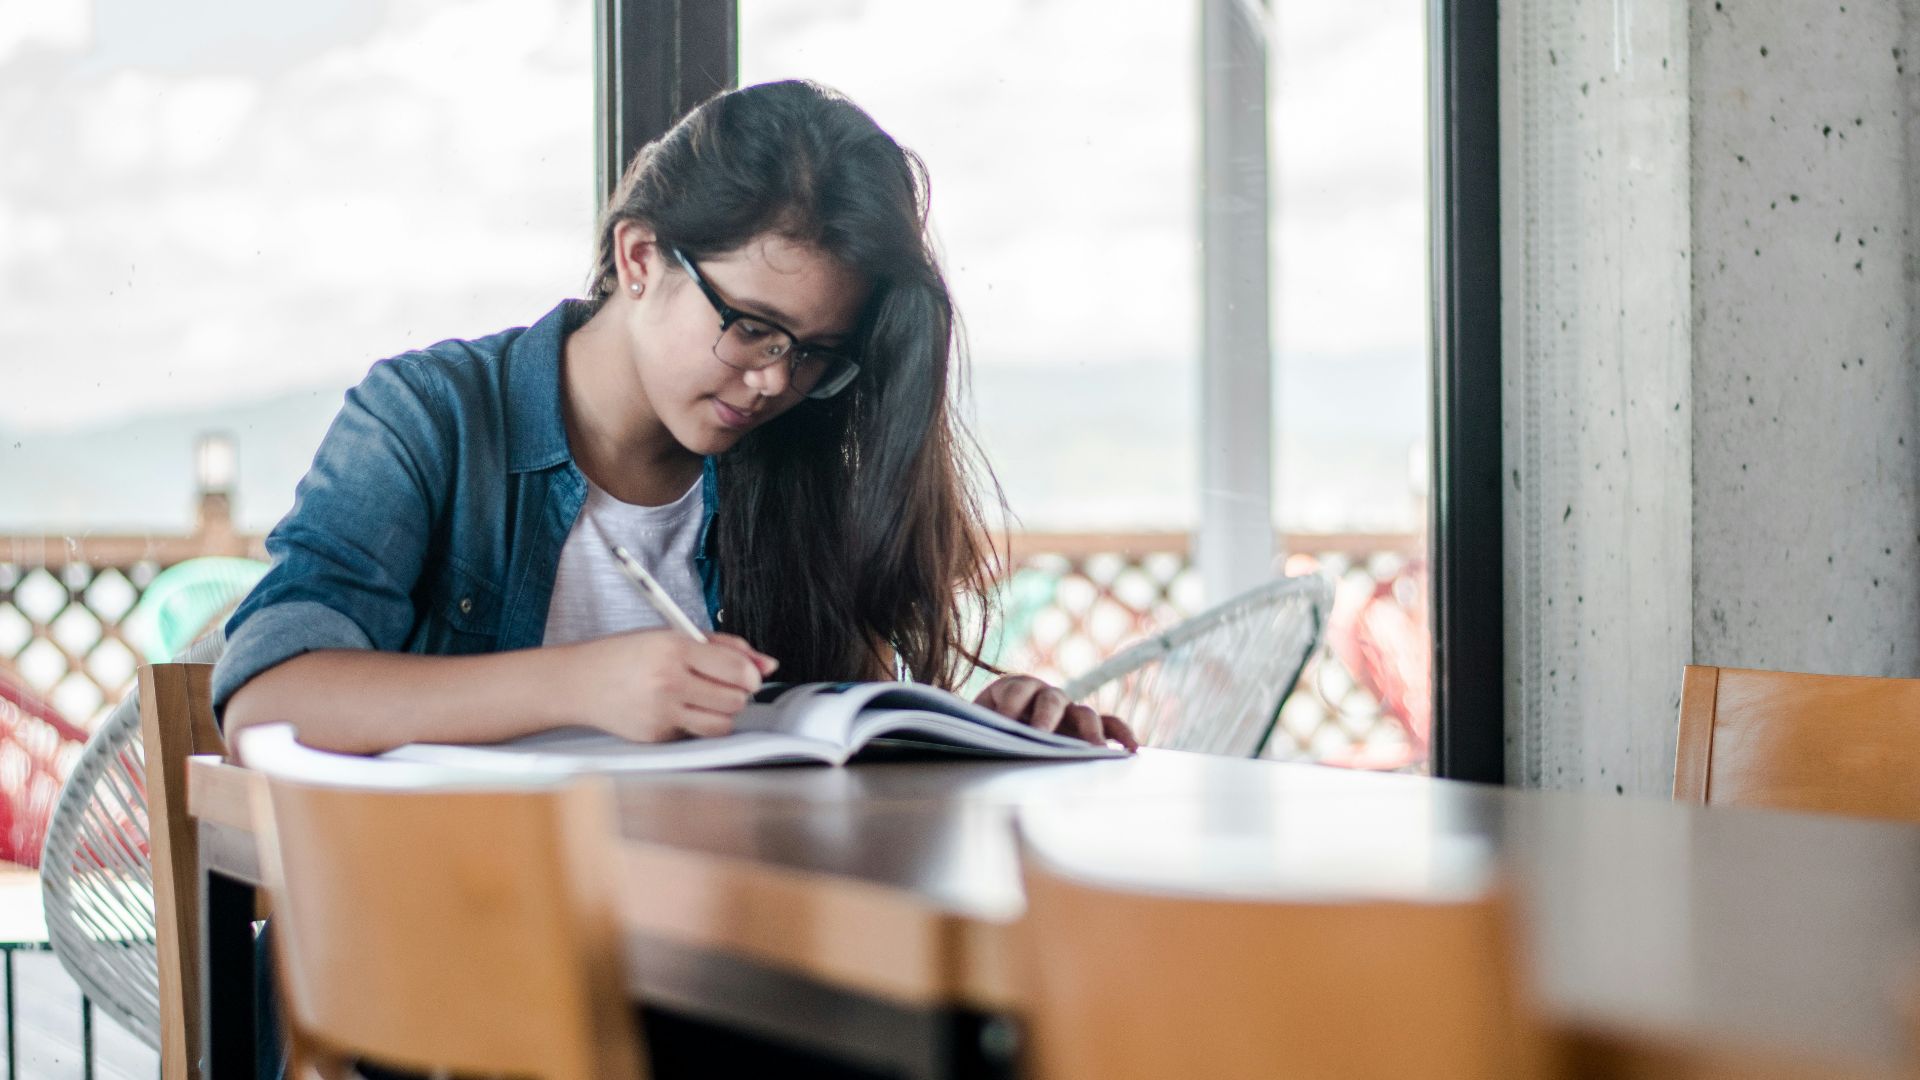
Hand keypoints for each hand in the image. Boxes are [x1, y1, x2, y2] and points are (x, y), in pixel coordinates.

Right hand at [564, 630, 777, 742]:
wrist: (579, 683)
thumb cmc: (626, 656)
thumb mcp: (672, 636)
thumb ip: (723, 647)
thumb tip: (767, 664)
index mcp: (674, 648)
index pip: (736, 669)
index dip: (751, 674)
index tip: (749, 675)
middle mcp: (668, 681)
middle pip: (736, 699)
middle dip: (737, 693)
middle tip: (722, 685)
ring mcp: (662, 712)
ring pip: (723, 724)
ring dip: (722, 713)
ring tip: (704, 698)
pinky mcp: (657, 737)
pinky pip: (696, 735)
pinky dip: (696, 724)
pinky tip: (677, 709)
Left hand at [973, 675, 1138, 751]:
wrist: (994, 731)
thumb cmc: (985, 730)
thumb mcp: (977, 726)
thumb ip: (979, 728)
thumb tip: (976, 740)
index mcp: (1014, 688)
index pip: (1016, 689)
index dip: (1011, 702)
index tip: (1004, 721)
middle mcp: (1045, 695)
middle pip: (1052, 700)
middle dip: (1046, 717)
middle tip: (1040, 734)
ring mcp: (1069, 711)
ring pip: (1085, 714)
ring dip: (1090, 730)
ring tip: (1096, 749)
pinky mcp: (1085, 727)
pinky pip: (1109, 726)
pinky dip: (1121, 734)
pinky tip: (1132, 749)